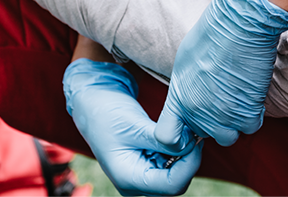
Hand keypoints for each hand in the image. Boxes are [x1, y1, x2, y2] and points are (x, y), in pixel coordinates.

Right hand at [63, 59, 201, 196]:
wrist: (91, 102)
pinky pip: (168, 163)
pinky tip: (177, 134)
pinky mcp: (145, 163)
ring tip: (185, 131)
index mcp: (128, 178)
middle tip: (194, 133)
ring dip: (183, 154)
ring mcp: (140, 174)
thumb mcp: (134, 125)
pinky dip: (176, 150)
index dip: (190, 165)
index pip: (172, 185)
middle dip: (188, 159)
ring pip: (174, 174)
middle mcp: (134, 183)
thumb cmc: (105, 112)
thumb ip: (162, 139)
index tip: (196, 140)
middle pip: (175, 182)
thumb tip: (190, 145)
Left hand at [154, 0, 287, 147]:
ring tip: (235, 96)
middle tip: (220, 97)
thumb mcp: (184, 62)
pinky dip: (252, 114)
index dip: (178, 137)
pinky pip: (250, 127)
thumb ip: (185, 88)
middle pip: (203, 135)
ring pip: (228, 136)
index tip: (187, 129)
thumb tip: (191, 98)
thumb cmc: (212, 35)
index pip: (167, 137)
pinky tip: (250, 94)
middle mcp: (198, 112)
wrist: (239, 25)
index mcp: (179, 98)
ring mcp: (223, 116)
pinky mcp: (247, 112)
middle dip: (210, 122)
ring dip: (232, 122)